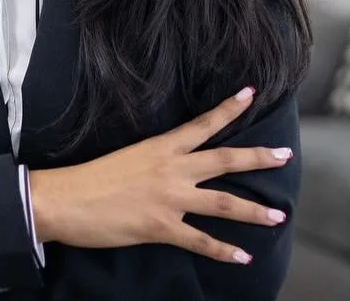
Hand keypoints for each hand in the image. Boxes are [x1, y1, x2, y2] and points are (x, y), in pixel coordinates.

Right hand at [28, 86, 291, 264]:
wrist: (64, 199)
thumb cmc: (90, 177)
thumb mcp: (128, 156)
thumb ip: (156, 160)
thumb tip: (174, 164)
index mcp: (161, 147)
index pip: (203, 124)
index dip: (228, 109)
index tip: (251, 93)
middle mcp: (171, 169)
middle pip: (224, 160)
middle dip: (258, 158)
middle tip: (284, 155)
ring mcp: (168, 199)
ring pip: (222, 203)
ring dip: (253, 211)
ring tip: (278, 216)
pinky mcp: (160, 227)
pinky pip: (200, 241)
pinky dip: (224, 250)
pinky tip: (243, 257)